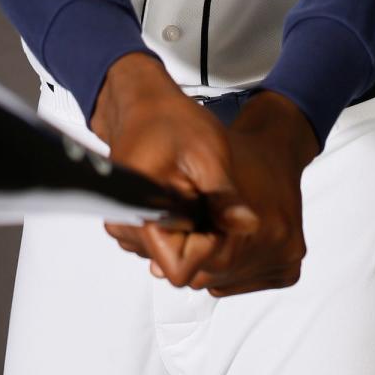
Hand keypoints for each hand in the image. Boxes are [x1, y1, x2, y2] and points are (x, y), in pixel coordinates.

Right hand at [93, 59, 318, 296]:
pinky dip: (184, 225)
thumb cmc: (171, 123)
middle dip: (200, 237)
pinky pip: (168, 240)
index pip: (179, 267)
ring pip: (173, 253)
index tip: (216, 213)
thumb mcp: (209, 155)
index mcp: (140, 213)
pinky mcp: (136, 222)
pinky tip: (187, 195)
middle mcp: (126, 227)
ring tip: (194, 191)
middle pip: (176, 263)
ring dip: (193, 231)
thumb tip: (248, 226)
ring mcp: (128, 226)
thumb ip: (225, 196)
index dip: (207, 246)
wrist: (146, 107)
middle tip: (206, 196)